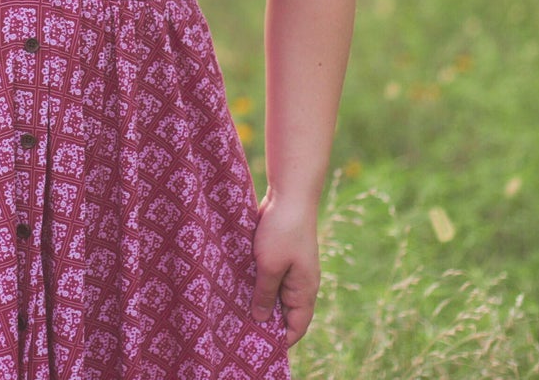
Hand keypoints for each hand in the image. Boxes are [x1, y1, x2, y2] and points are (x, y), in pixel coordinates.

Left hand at [251, 186, 321, 345]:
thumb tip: (261, 320)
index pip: (296, 327)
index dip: (280, 340)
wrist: (289, 194)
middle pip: (284, 313)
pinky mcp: (280, 256)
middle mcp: (300, 284)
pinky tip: (237, 286)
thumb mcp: (270, 266)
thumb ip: (265, 295)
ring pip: (274, 294)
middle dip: (265, 321)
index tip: (257, 345)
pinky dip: (256, 283)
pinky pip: (269, 277)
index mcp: (304, 291)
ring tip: (234, 310)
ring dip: (258, 300)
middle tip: (239, 329)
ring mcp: (291, 269)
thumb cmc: (282, 232)